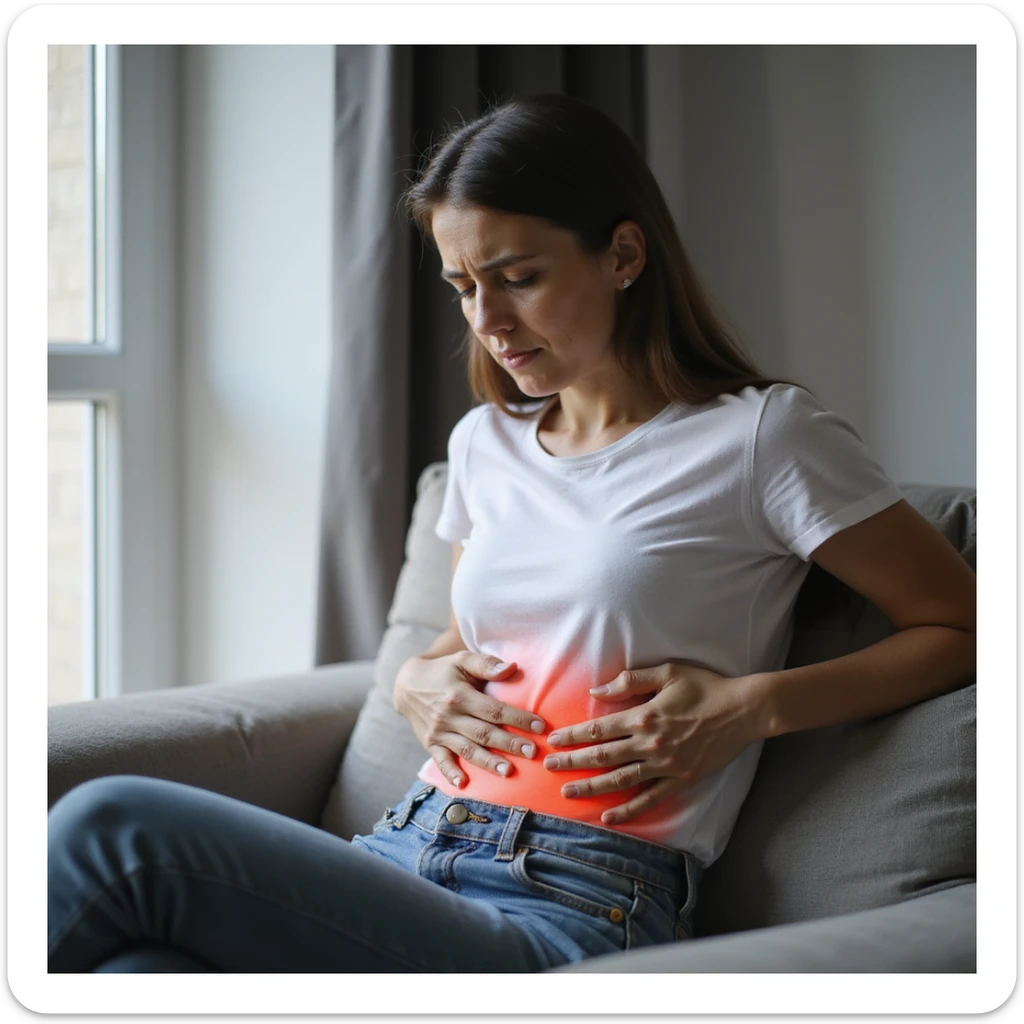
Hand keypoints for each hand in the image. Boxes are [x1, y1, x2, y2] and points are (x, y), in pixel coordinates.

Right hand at [393, 652, 545, 788]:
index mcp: (459, 695)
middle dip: (510, 744)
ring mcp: (438, 732)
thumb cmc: (442, 671)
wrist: (407, 685)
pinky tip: (464, 784)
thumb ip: (486, 664)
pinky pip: (441, 761)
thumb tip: (512, 667)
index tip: (540, 726)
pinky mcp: (430, 744)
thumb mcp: (462, 659)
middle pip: (484, 733)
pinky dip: (450, 773)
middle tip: (533, 753)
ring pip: (467, 750)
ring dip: (488, 762)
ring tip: (509, 772)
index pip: (494, 710)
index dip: (518, 719)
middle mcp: (448, 716)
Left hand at [543, 663, 758, 824]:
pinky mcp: (681, 779)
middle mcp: (649, 743)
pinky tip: (609, 816)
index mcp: (643, 716)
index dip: (573, 735)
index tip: (553, 740)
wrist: (744, 710)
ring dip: (591, 787)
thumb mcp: (667, 672)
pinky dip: (629, 810)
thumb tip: (597, 691)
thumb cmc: (705, 687)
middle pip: (602, 756)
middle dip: (572, 762)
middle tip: (548, 768)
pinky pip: (650, 799)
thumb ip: (630, 681)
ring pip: (620, 780)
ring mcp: (665, 765)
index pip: (598, 729)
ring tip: (568, 792)